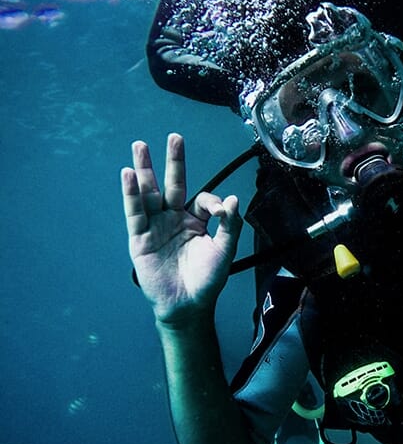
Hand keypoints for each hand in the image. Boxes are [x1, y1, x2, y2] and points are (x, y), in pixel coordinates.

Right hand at [121, 133, 242, 323]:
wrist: (188, 306)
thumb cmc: (208, 280)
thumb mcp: (224, 251)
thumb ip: (230, 225)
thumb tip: (234, 198)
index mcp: (196, 221)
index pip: (202, 199)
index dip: (212, 202)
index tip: (221, 211)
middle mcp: (174, 219)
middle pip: (173, 185)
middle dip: (174, 161)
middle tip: (175, 137)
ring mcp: (156, 227)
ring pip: (149, 193)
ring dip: (145, 170)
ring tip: (140, 146)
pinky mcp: (140, 238)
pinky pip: (135, 213)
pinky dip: (131, 194)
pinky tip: (128, 175)